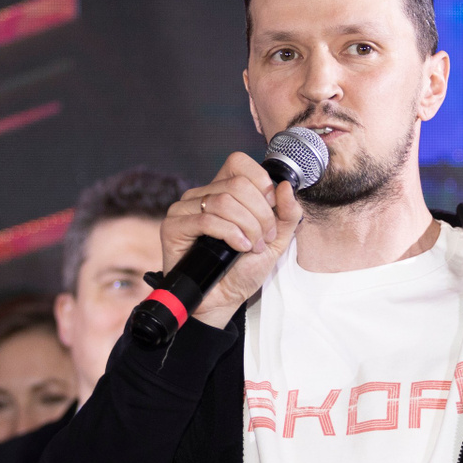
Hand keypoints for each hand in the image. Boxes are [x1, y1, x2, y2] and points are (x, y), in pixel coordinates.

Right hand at [163, 152, 303, 328]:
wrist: (223, 300)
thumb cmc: (244, 269)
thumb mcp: (276, 240)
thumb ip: (288, 213)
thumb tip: (286, 185)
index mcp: (224, 190)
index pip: (239, 163)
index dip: (261, 182)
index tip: (271, 209)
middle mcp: (202, 194)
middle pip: (238, 184)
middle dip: (260, 214)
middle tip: (264, 238)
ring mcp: (185, 209)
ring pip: (224, 201)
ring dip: (248, 227)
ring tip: (252, 247)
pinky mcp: (174, 226)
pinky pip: (206, 219)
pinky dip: (230, 233)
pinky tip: (239, 247)